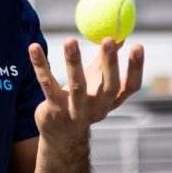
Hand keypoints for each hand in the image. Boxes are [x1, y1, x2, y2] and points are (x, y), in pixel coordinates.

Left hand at [29, 37, 143, 144]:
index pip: (130, 86)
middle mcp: (98, 108)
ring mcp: (76, 111)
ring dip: (74, 61)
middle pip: (108, 86)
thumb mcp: (96, 82)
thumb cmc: (81, 101)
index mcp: (111, 101)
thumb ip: (105, 61)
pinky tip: (33, 47)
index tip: (138, 46)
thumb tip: (119, 35)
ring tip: (70, 40)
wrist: (60, 136)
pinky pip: (47, 84)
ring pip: (77, 86)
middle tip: (109, 39)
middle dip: (110, 63)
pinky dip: (40, 65)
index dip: (136, 68)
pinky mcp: (54, 110)